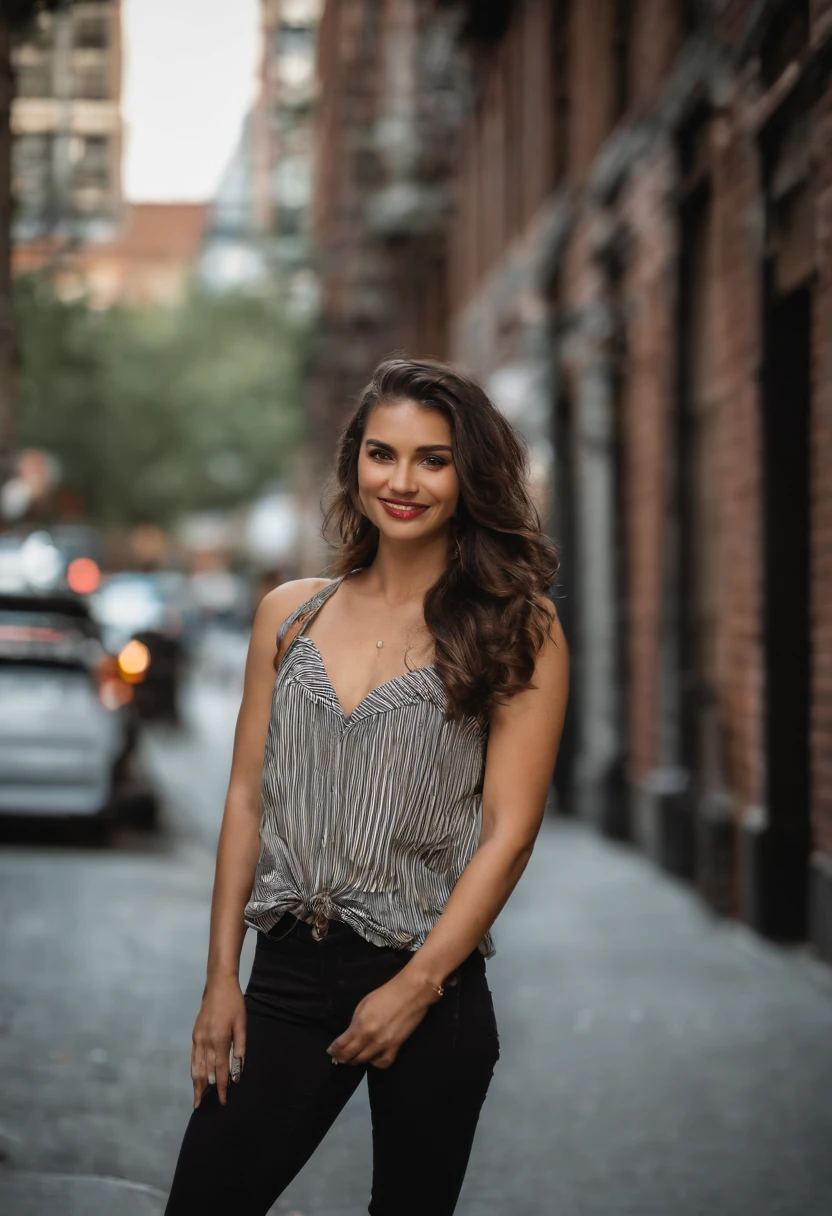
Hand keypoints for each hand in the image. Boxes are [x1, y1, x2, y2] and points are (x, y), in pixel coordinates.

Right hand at [191, 974, 246, 1108]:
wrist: (218, 986)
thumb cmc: (234, 1004)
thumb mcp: (242, 1025)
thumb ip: (240, 1049)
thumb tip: (238, 1072)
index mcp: (220, 1041)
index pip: (221, 1070)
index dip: (222, 1087)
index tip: (223, 1100)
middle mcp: (206, 1042)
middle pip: (205, 1072)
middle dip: (206, 1090)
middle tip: (204, 1107)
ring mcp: (198, 1039)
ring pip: (196, 1067)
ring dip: (196, 1084)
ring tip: (197, 1099)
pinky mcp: (194, 1035)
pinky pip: (192, 1057)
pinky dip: (193, 1070)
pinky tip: (194, 1078)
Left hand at [326, 970, 438, 1069]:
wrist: (411, 993)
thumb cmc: (386, 993)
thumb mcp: (364, 1003)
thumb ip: (355, 1021)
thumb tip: (350, 1034)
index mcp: (361, 1024)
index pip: (342, 1044)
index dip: (334, 1050)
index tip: (330, 1050)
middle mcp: (371, 1038)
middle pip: (351, 1056)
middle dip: (341, 1057)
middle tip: (337, 1056)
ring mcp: (385, 1044)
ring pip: (364, 1062)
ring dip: (355, 1060)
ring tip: (352, 1057)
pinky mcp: (397, 1047)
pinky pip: (383, 1063)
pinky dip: (374, 1063)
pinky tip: (371, 1058)